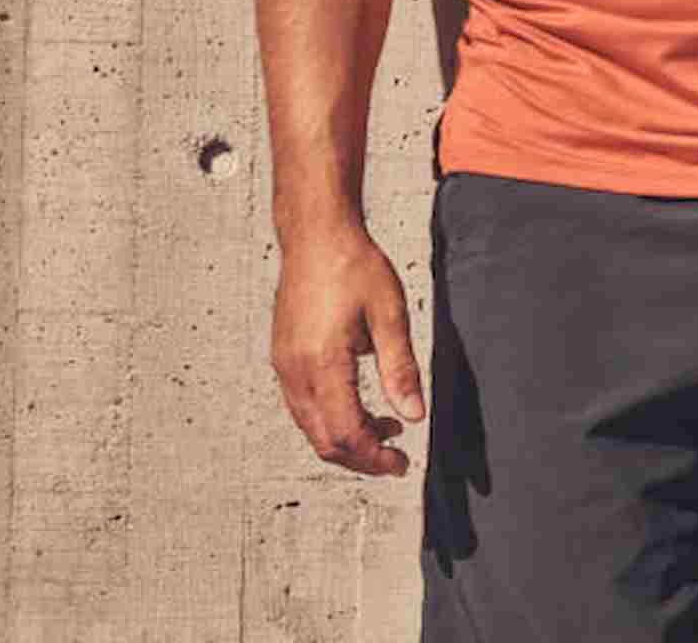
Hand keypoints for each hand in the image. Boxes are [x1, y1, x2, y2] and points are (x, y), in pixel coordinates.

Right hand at [270, 225, 425, 476]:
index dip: (374, 458)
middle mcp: (295, 371)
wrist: (316, 234)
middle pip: (324, 440)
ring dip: (346, 439)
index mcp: (322, 362)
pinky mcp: (283, 357)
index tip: (402, 463)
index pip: (346, 434)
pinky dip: (330, 419)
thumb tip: (414, 416)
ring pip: (310, 427)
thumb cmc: (354, 266)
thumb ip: (400, 368)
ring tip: (386, 430)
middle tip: (397, 458)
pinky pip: (303, 406)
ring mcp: (284, 365)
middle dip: (361, 458)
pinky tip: (359, 404)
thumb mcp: (389, 313)